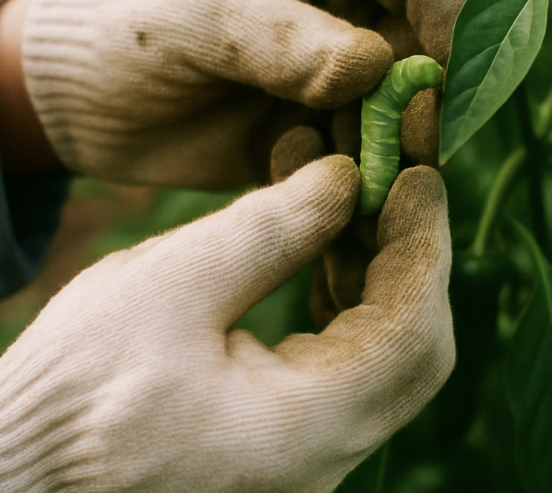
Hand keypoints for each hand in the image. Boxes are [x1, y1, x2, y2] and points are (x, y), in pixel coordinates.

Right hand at [0, 157, 453, 492]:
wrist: (25, 463)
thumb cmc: (76, 387)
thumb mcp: (166, 288)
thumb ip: (268, 230)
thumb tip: (346, 176)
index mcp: (301, 431)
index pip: (412, 332)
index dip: (425, 245)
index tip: (419, 174)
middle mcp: (323, 458)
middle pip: (415, 347)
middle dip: (412, 253)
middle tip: (396, 179)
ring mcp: (308, 454)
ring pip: (386, 352)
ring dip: (380, 269)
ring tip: (357, 198)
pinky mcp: (288, 438)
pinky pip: (349, 363)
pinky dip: (350, 298)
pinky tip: (326, 250)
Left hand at [22, 0, 475, 186]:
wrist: (77, 97)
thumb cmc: (132, 21)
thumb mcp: (200, 12)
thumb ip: (282, 38)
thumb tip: (372, 68)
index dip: (454, 17)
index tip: (453, 72)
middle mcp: (351, 20)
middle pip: (428, 58)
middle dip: (430, 104)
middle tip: (419, 146)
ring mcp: (338, 88)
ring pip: (401, 125)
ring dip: (397, 158)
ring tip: (365, 188)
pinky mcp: (320, 144)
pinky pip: (361, 171)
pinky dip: (360, 196)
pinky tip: (337, 216)